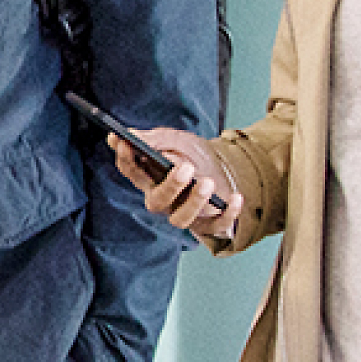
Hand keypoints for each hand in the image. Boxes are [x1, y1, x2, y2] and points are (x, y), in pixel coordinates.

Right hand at [107, 127, 242, 240]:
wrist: (218, 165)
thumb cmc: (188, 152)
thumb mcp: (172, 139)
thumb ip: (153, 139)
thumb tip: (131, 135)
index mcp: (148, 178)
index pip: (131, 171)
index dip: (125, 157)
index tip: (124, 141)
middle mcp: (162, 200)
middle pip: (157, 201)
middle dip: (171, 186)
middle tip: (186, 167)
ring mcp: (183, 214)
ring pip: (181, 219)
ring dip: (195, 202)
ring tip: (207, 182)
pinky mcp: (206, 223)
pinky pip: (215, 226)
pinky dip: (227, 215)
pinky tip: (236, 197)